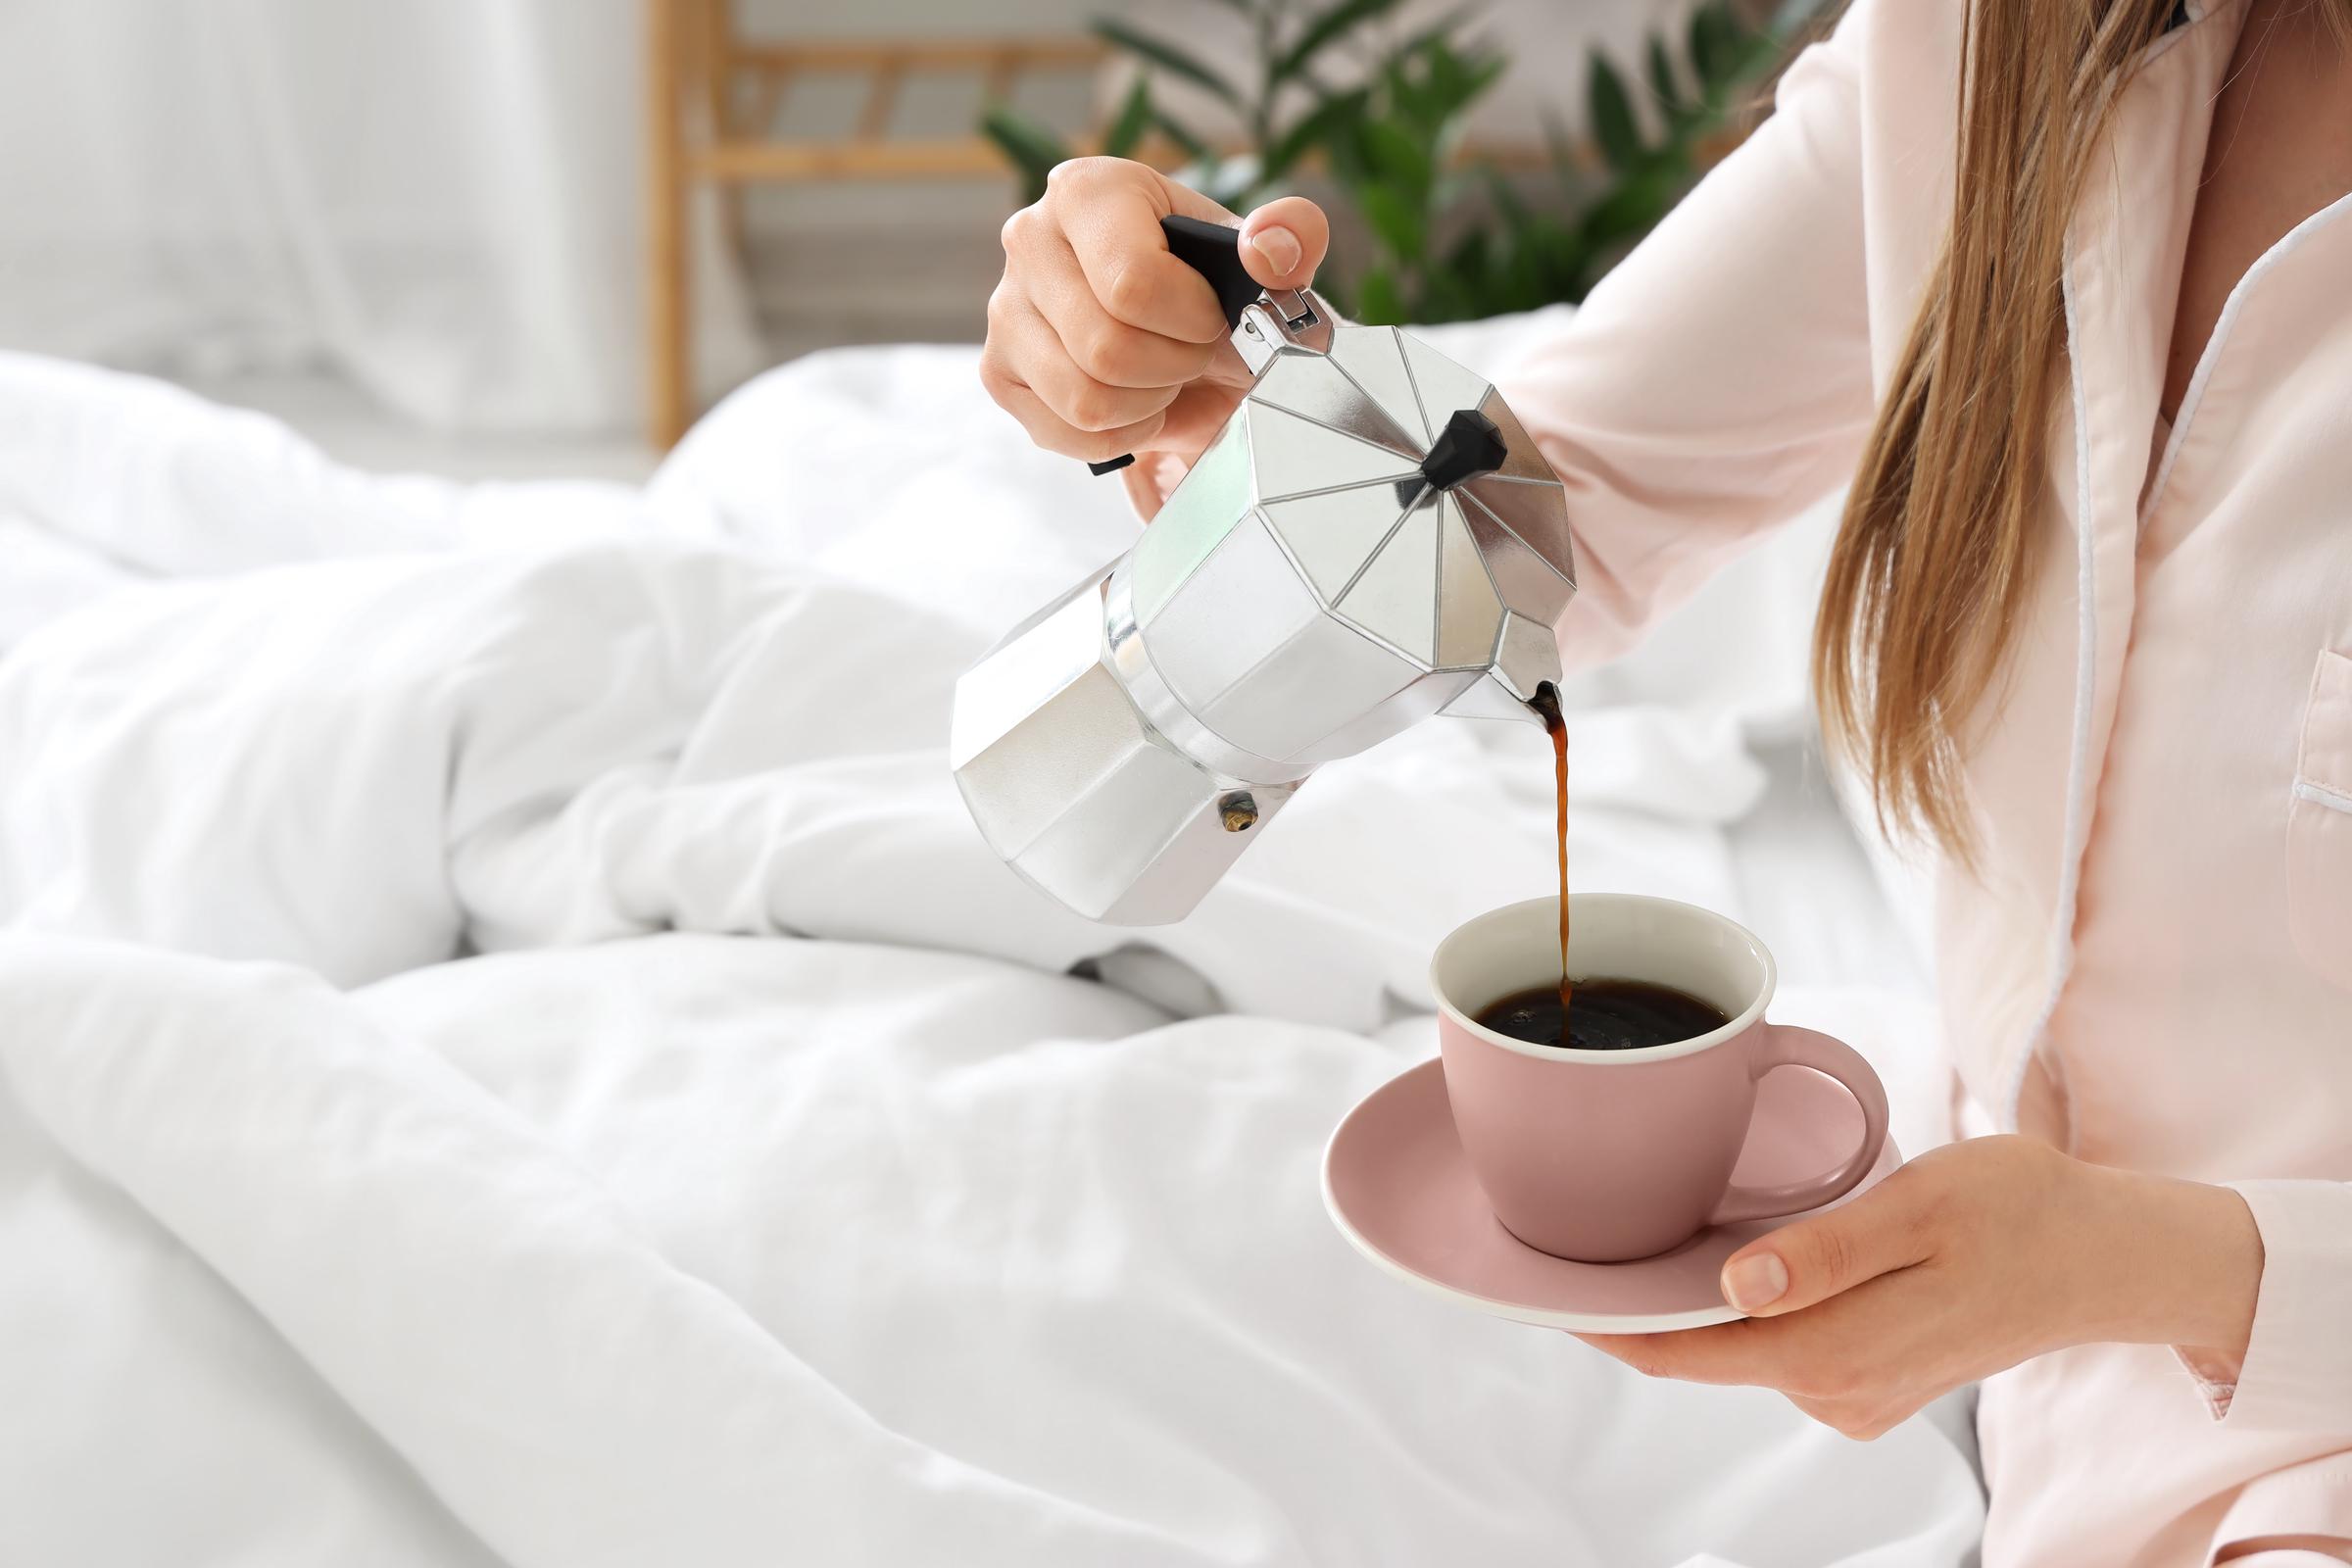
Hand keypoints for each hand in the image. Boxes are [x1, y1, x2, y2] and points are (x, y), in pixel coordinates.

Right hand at [979, 157, 1328, 516]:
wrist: (1183, 332)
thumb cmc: (1214, 286)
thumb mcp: (1264, 256)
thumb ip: (1289, 236)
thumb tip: (1271, 250)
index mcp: (1088, 190)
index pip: (1132, 283)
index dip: (1190, 320)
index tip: (1211, 317)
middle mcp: (1029, 240)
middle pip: (1105, 348)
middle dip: (1173, 367)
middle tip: (1192, 354)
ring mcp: (1005, 310)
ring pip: (1085, 398)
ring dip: (1147, 404)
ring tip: (1163, 375)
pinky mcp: (999, 373)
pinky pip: (1066, 433)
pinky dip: (1118, 435)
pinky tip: (1135, 403)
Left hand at [1577, 1134, 2263, 1439]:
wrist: (2108, 1256)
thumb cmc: (2023, 1213)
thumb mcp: (1922, 1208)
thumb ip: (1827, 1251)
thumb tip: (1737, 1283)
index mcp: (1838, 1354)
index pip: (1688, 1354)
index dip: (1608, 1325)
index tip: (1541, 1292)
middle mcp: (1837, 1391)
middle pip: (1703, 1351)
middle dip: (1640, 1304)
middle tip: (1576, 1238)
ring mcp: (1854, 1394)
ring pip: (1740, 1346)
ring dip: (1695, 1298)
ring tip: (1642, 1231)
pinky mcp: (1869, 1378)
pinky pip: (1779, 1343)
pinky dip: (1746, 1304)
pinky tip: (1731, 1253)